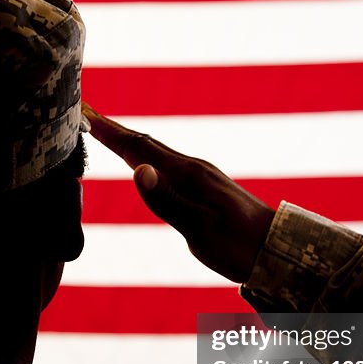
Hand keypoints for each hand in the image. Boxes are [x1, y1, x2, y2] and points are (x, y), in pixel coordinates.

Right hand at [83, 102, 274, 283]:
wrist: (278, 249)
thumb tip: (137, 170)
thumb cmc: (238, 245)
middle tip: (85, 115)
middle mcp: (192, 168)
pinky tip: (141, 161)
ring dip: (128, 140)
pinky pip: (165, 162)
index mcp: (187, 175)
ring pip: (155, 152)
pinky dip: (144, 155)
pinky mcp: (204, 186)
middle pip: (145, 143)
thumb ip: (167, 200)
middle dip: (114, 130)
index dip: (110, 132)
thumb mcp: (199, 229)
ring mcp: (199, 175)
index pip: (139, 148)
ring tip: (105, 132)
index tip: (84, 114)